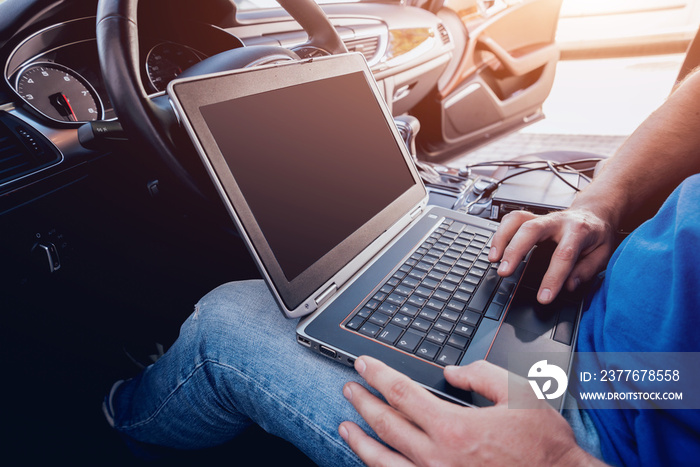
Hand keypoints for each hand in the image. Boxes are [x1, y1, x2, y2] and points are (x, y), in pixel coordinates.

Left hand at [339, 357, 600, 466]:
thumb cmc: (544, 448)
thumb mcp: (522, 395)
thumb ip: (482, 375)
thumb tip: (453, 371)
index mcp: (453, 427)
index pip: (401, 392)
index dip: (378, 374)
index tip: (363, 364)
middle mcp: (437, 457)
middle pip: (386, 424)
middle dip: (363, 402)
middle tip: (349, 389)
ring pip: (384, 460)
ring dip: (360, 441)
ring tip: (346, 427)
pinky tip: (374, 463)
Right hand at [488, 209, 615, 303]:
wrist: (594, 213)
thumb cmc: (597, 235)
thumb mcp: (603, 254)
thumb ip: (587, 270)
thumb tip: (569, 285)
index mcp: (579, 230)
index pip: (564, 255)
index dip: (553, 278)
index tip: (544, 297)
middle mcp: (558, 221)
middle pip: (531, 230)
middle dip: (515, 251)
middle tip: (504, 271)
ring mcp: (542, 217)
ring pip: (517, 220)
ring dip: (501, 238)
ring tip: (493, 259)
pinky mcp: (531, 218)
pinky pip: (511, 219)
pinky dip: (500, 233)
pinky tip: (495, 249)